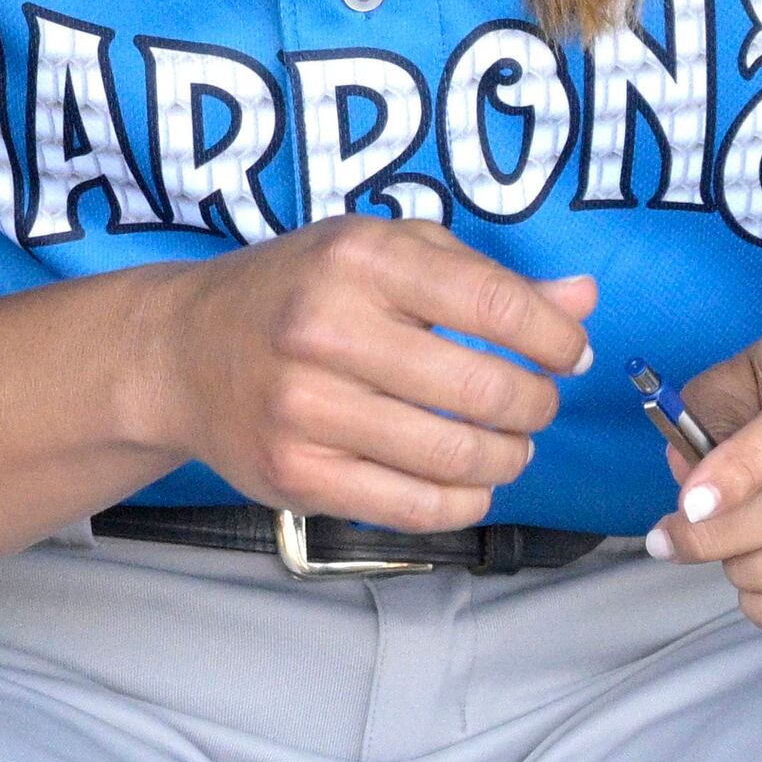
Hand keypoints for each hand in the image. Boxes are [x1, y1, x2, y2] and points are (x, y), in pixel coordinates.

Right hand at [134, 220, 596, 532]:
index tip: (568, 354)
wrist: (179, 352)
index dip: (555, 339)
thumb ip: (481, 275)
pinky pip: (415, 508)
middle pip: (487, 390)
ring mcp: (305, 408)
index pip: (496, 304)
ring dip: (509, 459)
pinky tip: (468, 481)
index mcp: (359, 259)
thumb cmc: (295, 294)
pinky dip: (464, 501)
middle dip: (536, 406)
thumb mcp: (381, 254)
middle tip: (534, 405)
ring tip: (507, 446)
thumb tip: (582, 301)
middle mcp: (326, 328)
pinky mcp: (296, 474)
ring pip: (458, 457)